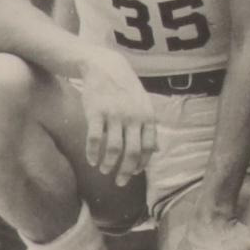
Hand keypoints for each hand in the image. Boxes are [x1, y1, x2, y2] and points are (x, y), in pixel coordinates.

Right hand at [72, 51, 162, 188]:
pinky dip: (93, 154)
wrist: (106, 67)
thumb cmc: (127, 89)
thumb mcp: (144, 105)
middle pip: (132, 152)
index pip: (148, 147)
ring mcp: (114, 115)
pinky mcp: (96, 113)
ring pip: (113, 149)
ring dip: (109, 164)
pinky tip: (92, 161)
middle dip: (126, 171)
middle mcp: (133, 118)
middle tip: (120, 182)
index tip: (135, 173)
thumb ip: (150, 128)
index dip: (142, 164)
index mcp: (147, 117)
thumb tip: (158, 150)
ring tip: (105, 170)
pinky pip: (95, 139)